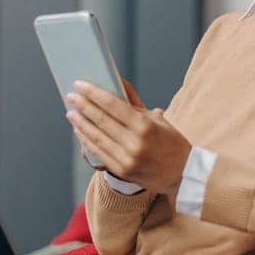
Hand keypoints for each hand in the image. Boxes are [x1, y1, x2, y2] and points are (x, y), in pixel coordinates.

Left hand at [65, 79, 190, 193]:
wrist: (183, 173)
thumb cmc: (171, 142)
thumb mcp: (157, 119)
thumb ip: (134, 101)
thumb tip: (117, 80)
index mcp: (145, 126)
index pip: (113, 105)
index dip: (94, 93)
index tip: (80, 85)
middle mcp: (135, 143)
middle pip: (102, 120)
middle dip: (83, 106)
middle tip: (71, 96)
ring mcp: (127, 159)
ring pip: (97, 137)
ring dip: (81, 123)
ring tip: (71, 112)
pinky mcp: (122, 171)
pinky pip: (99, 152)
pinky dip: (87, 140)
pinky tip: (79, 130)